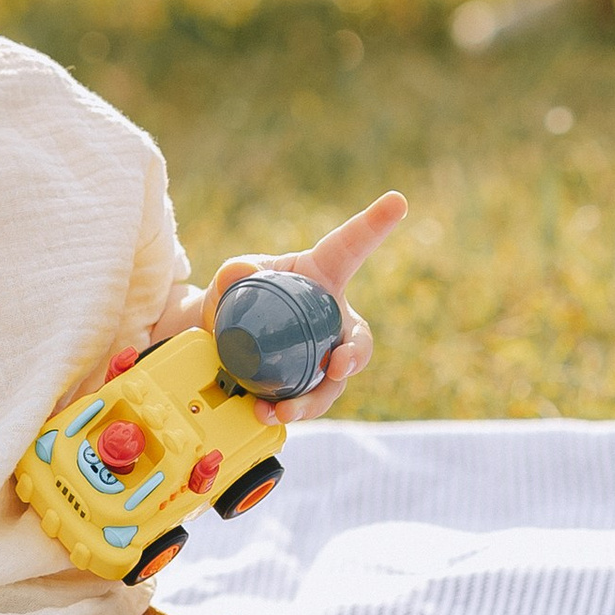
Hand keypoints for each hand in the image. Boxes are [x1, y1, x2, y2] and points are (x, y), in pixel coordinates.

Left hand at [206, 191, 407, 425]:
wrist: (216, 338)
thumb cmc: (236, 297)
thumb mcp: (230, 279)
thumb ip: (232, 275)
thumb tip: (237, 274)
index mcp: (321, 275)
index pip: (350, 247)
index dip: (374, 224)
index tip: (397, 200)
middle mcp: (333, 319)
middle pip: (358, 340)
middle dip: (355, 356)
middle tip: (339, 366)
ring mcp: (323, 357)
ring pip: (334, 384)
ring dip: (314, 400)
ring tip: (284, 410)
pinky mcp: (308, 385)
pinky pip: (308, 402)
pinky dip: (289, 411)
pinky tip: (265, 414)